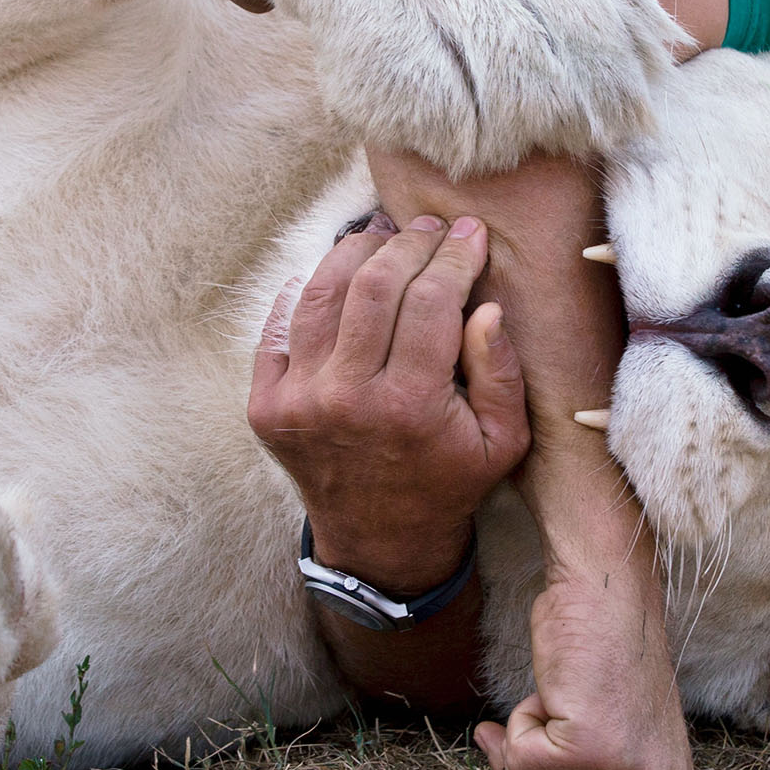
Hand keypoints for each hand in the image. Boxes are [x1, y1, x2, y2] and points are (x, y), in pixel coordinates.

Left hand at [248, 212, 529, 591]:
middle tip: (430, 228)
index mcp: (410, 405)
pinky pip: (278, 326)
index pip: (432, 299)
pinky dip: (304, 290)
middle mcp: (347, 398)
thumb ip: (502, 372)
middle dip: (409, 243)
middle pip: (374, 285)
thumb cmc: (449, 482)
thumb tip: (486, 306)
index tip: (470, 234)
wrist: (380, 541)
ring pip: (321, 293)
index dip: (454, 256)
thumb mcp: (502, 440)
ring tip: (383, 237)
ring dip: (355, 252)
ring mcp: (298, 400)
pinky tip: (335, 273)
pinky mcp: (266, 404)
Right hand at [473, 538, 693, 769]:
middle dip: (534, 758)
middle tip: (558, 706)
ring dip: (527, 738)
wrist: (607, 587)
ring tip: (564, 697)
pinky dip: (521, 720)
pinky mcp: (593, 749)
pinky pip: (519, 762)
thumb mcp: (603, 730)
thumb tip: (501, 769)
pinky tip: (557, 689)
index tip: (555, 731)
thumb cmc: (600, 647)